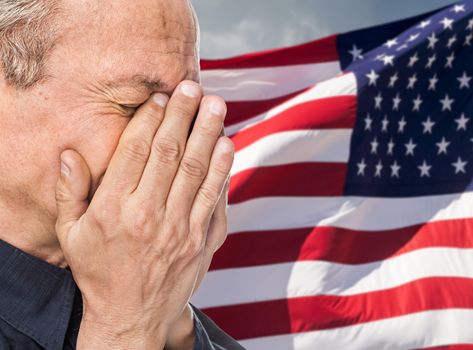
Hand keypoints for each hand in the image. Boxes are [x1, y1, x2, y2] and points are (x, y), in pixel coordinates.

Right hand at [54, 81, 233, 349]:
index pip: (136, 151)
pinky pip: (216, 198)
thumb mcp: (72, 236)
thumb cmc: (99, 271)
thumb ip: (70, 193)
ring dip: (209, 134)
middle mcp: (150, 215)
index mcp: (115, 210)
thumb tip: (70, 153)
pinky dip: (223, 170)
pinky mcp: (203, 241)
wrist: (132, 317)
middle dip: (183, 115)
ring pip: (198, 171)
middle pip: (170, 153)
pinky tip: (227, 146)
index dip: (150, 119)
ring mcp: (182, 229)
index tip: (159, 98)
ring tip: (216, 105)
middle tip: (193, 87)